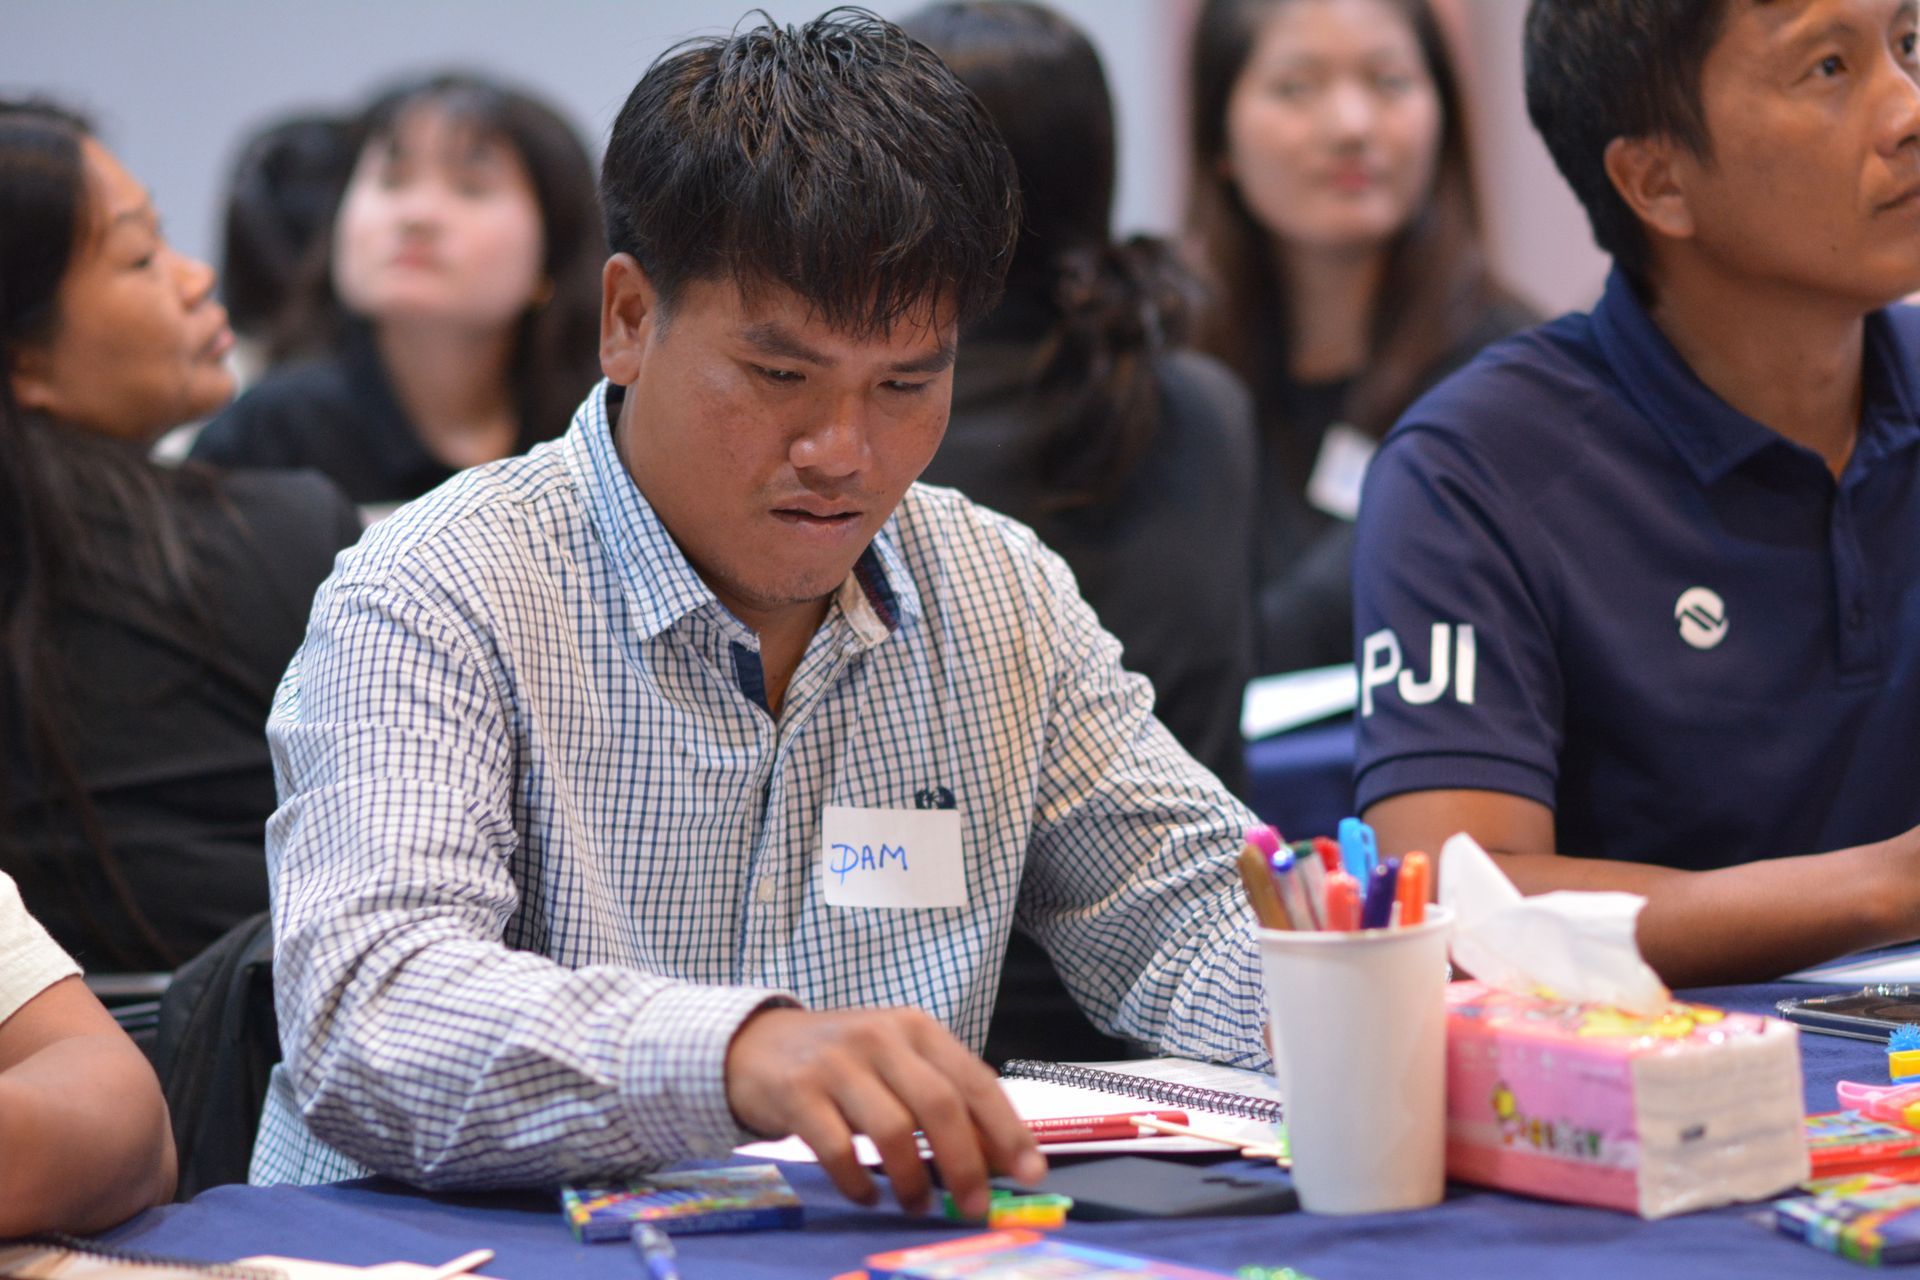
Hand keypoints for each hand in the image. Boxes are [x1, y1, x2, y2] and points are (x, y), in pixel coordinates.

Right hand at [724, 1006, 1045, 1214]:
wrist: (757, 1045)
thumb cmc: (844, 1061)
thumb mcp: (898, 1064)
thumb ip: (943, 1098)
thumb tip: (999, 1156)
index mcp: (917, 1029)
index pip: (976, 1080)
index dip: (1008, 1130)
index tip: (1032, 1172)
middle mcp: (881, 1037)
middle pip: (939, 1105)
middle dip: (966, 1164)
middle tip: (975, 1207)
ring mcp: (837, 1062)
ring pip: (892, 1129)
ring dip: (913, 1180)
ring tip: (918, 1206)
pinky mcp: (798, 1091)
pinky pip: (838, 1149)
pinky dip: (859, 1183)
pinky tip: (868, 1196)